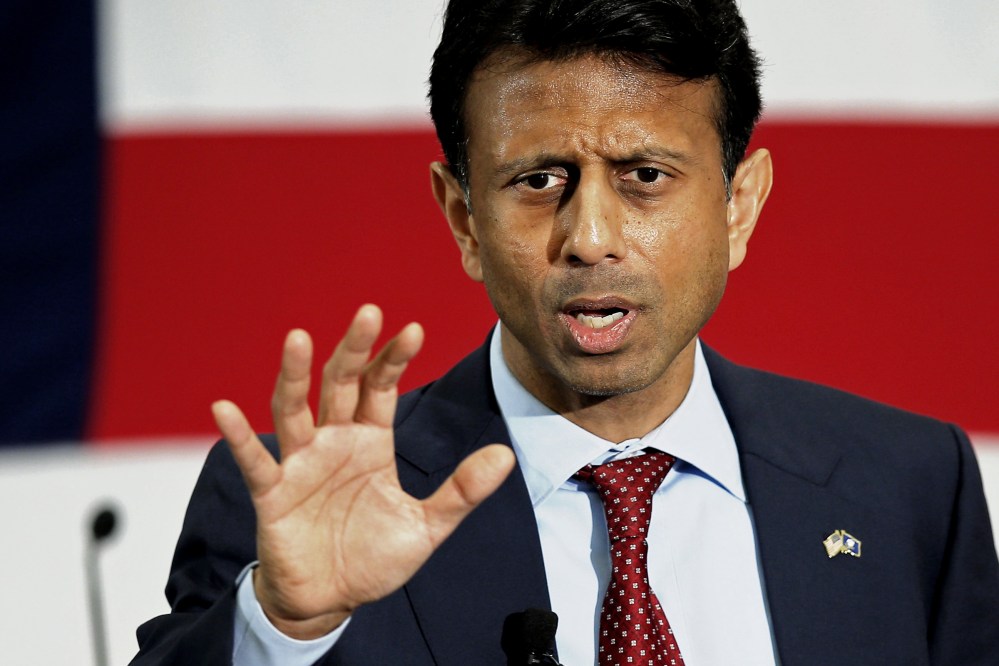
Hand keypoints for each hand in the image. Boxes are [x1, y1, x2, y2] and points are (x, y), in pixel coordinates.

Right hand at [212, 304, 514, 638]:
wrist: (331, 601)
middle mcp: (334, 442)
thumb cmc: (374, 557)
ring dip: (295, 375)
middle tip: (369, 311)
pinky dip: (239, 436)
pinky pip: (254, 461)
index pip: (382, 387)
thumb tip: (506, 455)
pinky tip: (224, 410)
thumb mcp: (427, 526)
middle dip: (354, 349)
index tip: (414, 330)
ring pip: (294, 409)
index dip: (395, 359)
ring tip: (298, 338)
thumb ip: (462, 490)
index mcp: (371, 442)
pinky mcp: (272, 494)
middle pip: (341, 384)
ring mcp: (300, 464)